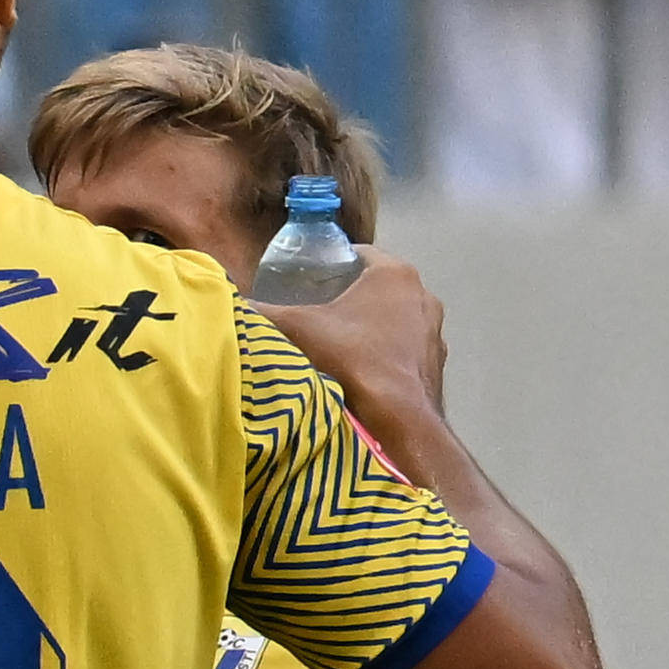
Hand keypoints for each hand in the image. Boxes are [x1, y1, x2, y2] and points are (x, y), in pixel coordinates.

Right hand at [264, 248, 450, 427]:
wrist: (396, 415)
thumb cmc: (350, 358)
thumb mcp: (298, 329)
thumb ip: (264, 312)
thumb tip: (233, 303)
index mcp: (394, 274)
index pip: (361, 254)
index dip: (334, 264)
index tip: (311, 280)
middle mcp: (422, 293)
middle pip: (379, 286)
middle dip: (352, 296)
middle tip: (320, 314)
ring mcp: (434, 328)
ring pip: (396, 317)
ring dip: (373, 326)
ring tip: (342, 345)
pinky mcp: (436, 358)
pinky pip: (407, 347)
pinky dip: (389, 352)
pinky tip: (366, 370)